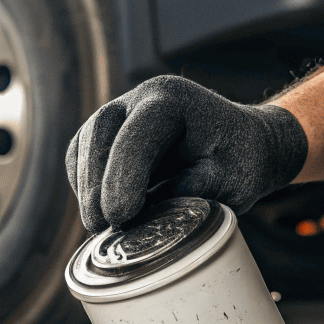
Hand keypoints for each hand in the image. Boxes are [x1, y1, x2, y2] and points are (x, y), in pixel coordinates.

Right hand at [65, 75, 309, 232]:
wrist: (241, 145)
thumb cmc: (240, 161)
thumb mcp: (234, 178)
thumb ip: (199, 188)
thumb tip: (157, 210)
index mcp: (175, 100)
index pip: (139, 131)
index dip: (123, 173)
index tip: (120, 216)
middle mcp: (142, 97)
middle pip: (101, 131)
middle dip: (96, 181)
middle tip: (101, 225)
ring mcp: (121, 112)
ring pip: (86, 142)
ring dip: (86, 185)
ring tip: (98, 226)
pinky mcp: (109, 134)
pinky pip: (82, 155)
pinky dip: (84, 183)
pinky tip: (96, 209)